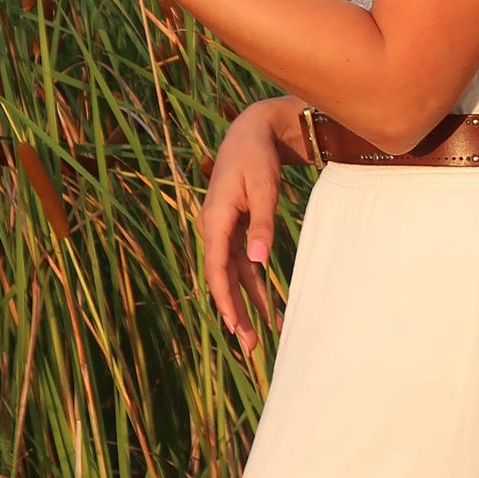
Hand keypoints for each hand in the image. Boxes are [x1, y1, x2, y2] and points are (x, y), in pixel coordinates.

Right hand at [198, 98, 304, 354]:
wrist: (252, 131)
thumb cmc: (258, 156)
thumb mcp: (265, 187)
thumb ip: (263, 224)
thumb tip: (259, 262)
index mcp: (215, 219)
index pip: (216, 268)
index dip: (224, 299)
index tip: (233, 325)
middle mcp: (213, 227)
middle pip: (222, 277)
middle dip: (234, 311)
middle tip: (248, 346)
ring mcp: (222, 228)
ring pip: (231, 274)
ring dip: (245, 302)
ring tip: (258, 335)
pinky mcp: (234, 227)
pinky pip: (240, 262)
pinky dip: (252, 282)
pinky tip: (265, 304)